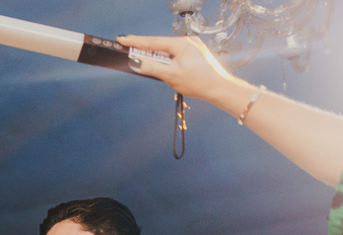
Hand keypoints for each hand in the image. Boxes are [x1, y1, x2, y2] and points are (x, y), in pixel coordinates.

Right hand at [116, 35, 241, 106]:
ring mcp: (192, 47)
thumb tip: (136, 61)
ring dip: (157, 58)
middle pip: (160, 45)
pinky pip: (176, 55)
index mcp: (181, 44)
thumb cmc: (199, 82)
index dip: (135, 41)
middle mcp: (187, 42)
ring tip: (148, 64)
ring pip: (168, 51)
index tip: (122, 39)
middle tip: (130, 50)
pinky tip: (166, 68)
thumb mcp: (172, 76)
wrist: (220, 88)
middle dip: (146, 50)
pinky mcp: (195, 55)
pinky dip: (167, 60)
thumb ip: (152, 68)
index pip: (153, 42)